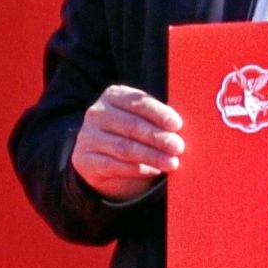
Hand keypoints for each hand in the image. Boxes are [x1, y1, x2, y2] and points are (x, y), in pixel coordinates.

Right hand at [71, 83, 189, 198]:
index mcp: (114, 95)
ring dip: (152, 156)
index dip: (158, 113)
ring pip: (124, 147)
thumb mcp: (143, 120)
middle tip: (178, 147)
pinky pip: (114, 166)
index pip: (137, 102)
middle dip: (158, 137)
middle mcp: (97, 113)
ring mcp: (88, 136)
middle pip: (132, 125)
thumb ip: (159, 120)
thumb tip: (182, 131)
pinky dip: (137, 169)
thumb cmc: (133, 133)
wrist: (101, 157)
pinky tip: (154, 171)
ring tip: (172, 162)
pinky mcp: (85, 159)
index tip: (177, 125)